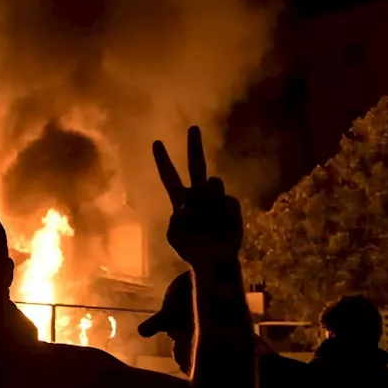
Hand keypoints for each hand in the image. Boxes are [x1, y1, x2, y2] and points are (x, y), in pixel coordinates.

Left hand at [153, 126, 242, 267]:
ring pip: (213, 183)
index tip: (156, 143)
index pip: (169, 176)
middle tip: (193, 128)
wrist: (214, 260)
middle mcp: (197, 193)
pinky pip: (227, 201)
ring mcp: (216, 197)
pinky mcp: (231, 204)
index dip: (163, 160)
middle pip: (196, 165)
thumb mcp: (175, 235)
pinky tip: (222, 228)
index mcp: (180, 199)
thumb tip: (191, 204)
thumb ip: (178, 219)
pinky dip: (223, 215)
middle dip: (195, 146)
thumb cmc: (191, 247)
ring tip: (208, 222)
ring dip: (210, 201)